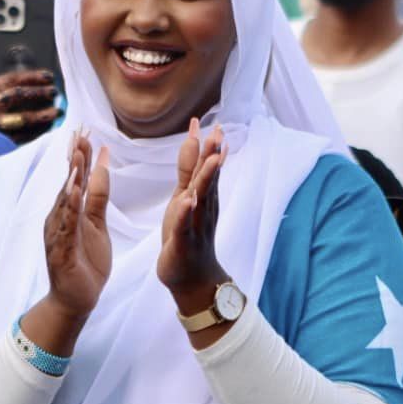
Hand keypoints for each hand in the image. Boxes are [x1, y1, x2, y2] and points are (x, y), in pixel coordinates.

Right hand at [0, 70, 60, 142]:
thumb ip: (6, 88)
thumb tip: (39, 83)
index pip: (10, 80)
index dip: (32, 77)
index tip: (49, 77)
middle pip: (15, 96)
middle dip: (38, 93)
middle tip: (54, 92)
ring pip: (20, 118)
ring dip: (42, 115)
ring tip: (57, 112)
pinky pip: (22, 136)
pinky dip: (37, 131)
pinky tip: (48, 126)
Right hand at [42, 132, 110, 319]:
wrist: (76, 300)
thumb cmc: (86, 261)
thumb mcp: (97, 223)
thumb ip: (98, 195)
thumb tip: (103, 162)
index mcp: (69, 210)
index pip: (75, 177)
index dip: (80, 154)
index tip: (85, 130)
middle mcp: (59, 218)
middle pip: (67, 183)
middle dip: (74, 159)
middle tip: (79, 133)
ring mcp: (58, 234)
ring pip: (65, 202)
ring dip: (71, 178)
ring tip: (77, 156)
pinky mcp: (62, 251)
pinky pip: (66, 227)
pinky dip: (69, 209)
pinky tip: (74, 194)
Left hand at [157, 120, 229, 304]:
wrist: (193, 278)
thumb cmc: (189, 235)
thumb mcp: (186, 198)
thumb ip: (189, 172)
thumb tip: (199, 142)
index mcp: (202, 198)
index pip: (207, 168)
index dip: (210, 147)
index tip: (215, 125)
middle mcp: (202, 209)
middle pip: (208, 179)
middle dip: (213, 156)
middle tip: (219, 133)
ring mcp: (195, 225)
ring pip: (201, 199)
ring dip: (206, 179)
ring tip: (211, 160)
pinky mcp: (183, 242)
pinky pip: (184, 225)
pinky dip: (185, 213)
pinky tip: (187, 201)